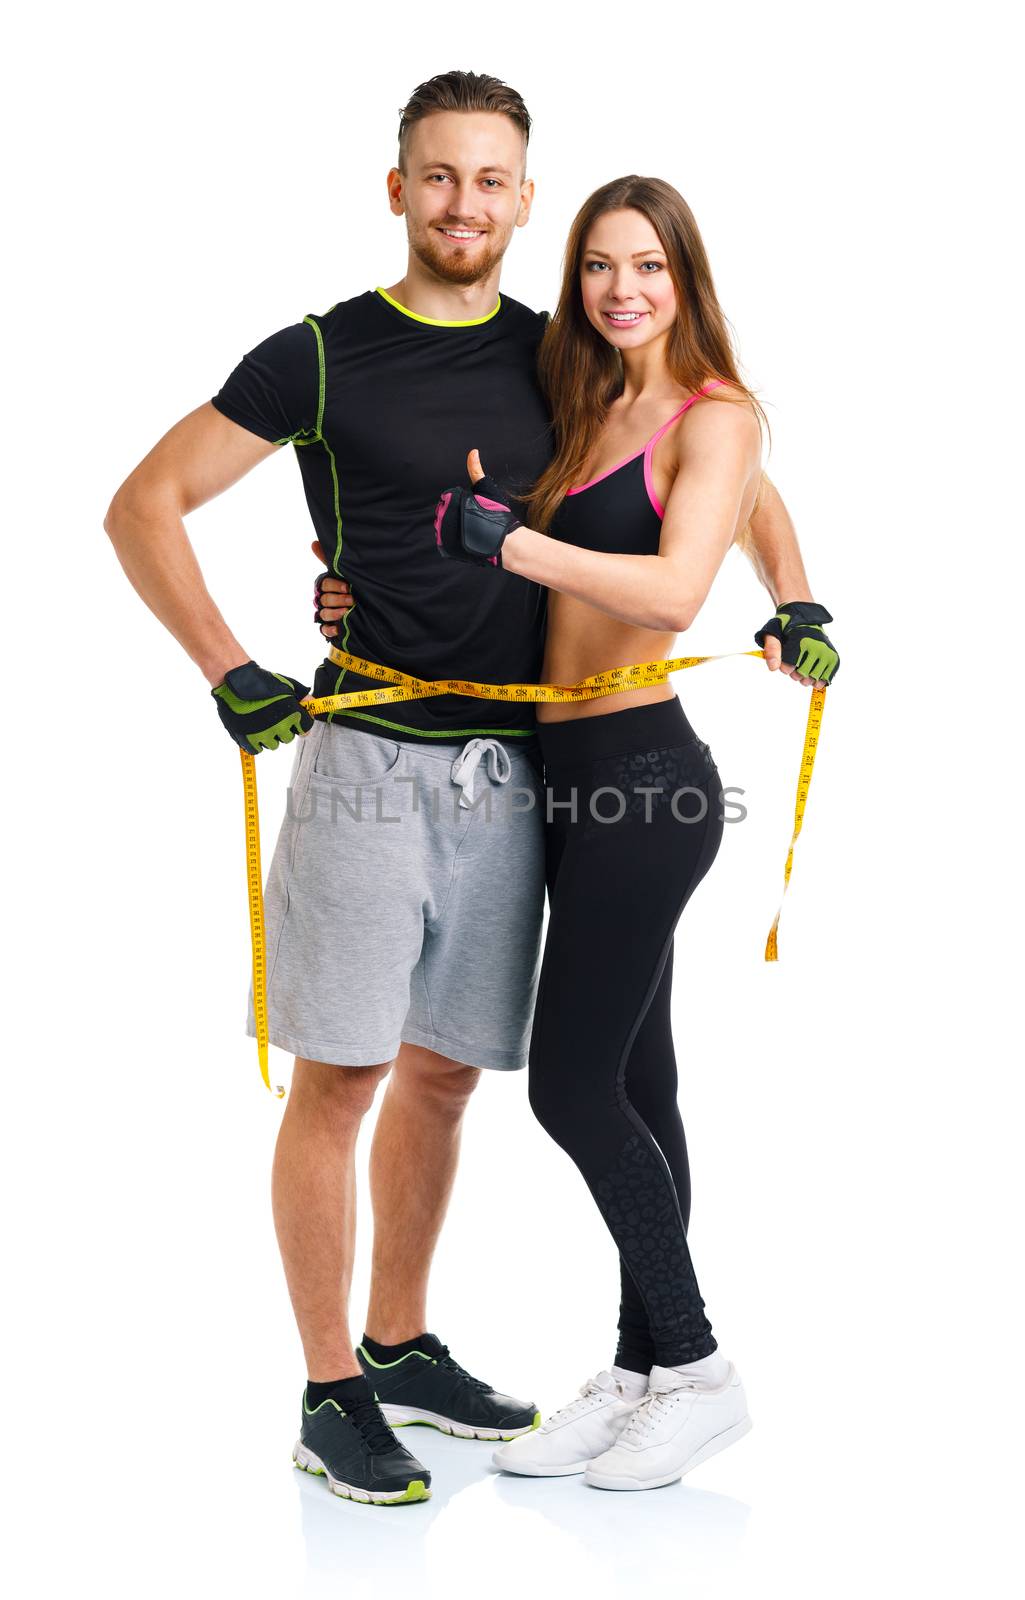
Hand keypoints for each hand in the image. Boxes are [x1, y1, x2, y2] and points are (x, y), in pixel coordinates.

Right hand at [211, 660, 313, 752]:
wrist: (235, 683)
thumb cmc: (262, 682)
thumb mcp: (287, 685)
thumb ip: (302, 698)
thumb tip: (313, 705)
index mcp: (292, 714)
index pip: (305, 729)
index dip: (300, 723)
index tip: (293, 719)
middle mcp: (280, 727)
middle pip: (288, 738)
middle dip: (284, 729)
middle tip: (273, 718)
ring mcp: (263, 735)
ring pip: (273, 744)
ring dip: (269, 736)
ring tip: (261, 722)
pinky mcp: (247, 740)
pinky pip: (257, 750)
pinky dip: (256, 742)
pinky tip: (253, 730)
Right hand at [311, 540, 353, 639]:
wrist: (370, 609)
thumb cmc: (353, 587)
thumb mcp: (345, 573)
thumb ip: (331, 560)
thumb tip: (313, 542)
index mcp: (326, 586)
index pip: (325, 584)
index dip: (335, 586)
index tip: (347, 587)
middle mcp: (324, 599)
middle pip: (324, 599)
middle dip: (338, 599)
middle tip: (352, 600)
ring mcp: (326, 614)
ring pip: (323, 613)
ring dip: (334, 613)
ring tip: (347, 612)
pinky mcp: (329, 627)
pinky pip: (323, 629)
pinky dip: (330, 629)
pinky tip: (338, 628)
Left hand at [433, 450, 521, 567]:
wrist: (502, 541)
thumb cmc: (496, 513)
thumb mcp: (485, 488)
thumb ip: (476, 470)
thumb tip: (473, 451)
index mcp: (448, 501)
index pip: (448, 499)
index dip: (463, 504)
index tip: (474, 509)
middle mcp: (442, 517)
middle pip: (445, 513)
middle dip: (458, 516)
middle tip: (475, 519)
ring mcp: (442, 534)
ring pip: (445, 527)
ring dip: (456, 528)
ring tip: (472, 529)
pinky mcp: (445, 547)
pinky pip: (445, 541)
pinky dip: (454, 541)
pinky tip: (466, 538)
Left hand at [755, 602, 838, 686]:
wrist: (804, 618)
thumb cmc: (786, 628)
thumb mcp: (773, 633)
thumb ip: (772, 649)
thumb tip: (773, 668)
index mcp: (802, 640)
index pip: (790, 667)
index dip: (786, 668)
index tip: (785, 662)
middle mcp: (817, 646)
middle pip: (802, 674)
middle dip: (796, 674)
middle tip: (795, 667)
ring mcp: (827, 652)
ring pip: (814, 678)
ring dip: (807, 679)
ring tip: (804, 669)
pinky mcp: (833, 657)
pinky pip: (827, 677)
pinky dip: (819, 681)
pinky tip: (814, 678)